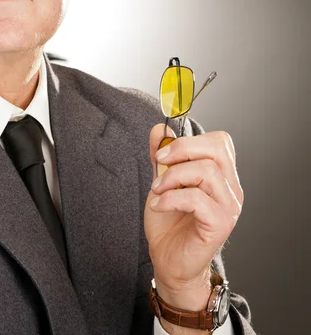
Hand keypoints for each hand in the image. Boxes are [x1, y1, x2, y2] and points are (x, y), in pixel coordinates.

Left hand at [144, 123, 243, 310]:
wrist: (168, 259)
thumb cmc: (169, 222)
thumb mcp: (161, 181)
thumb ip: (162, 155)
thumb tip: (159, 128)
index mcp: (221, 175)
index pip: (221, 141)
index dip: (190, 139)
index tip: (162, 153)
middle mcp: (231, 189)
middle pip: (217, 149)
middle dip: (181, 150)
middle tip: (158, 163)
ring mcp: (229, 207)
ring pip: (207, 171)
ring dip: (173, 177)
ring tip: (157, 190)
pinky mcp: (220, 225)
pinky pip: (198, 199)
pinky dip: (172, 198)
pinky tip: (158, 206)